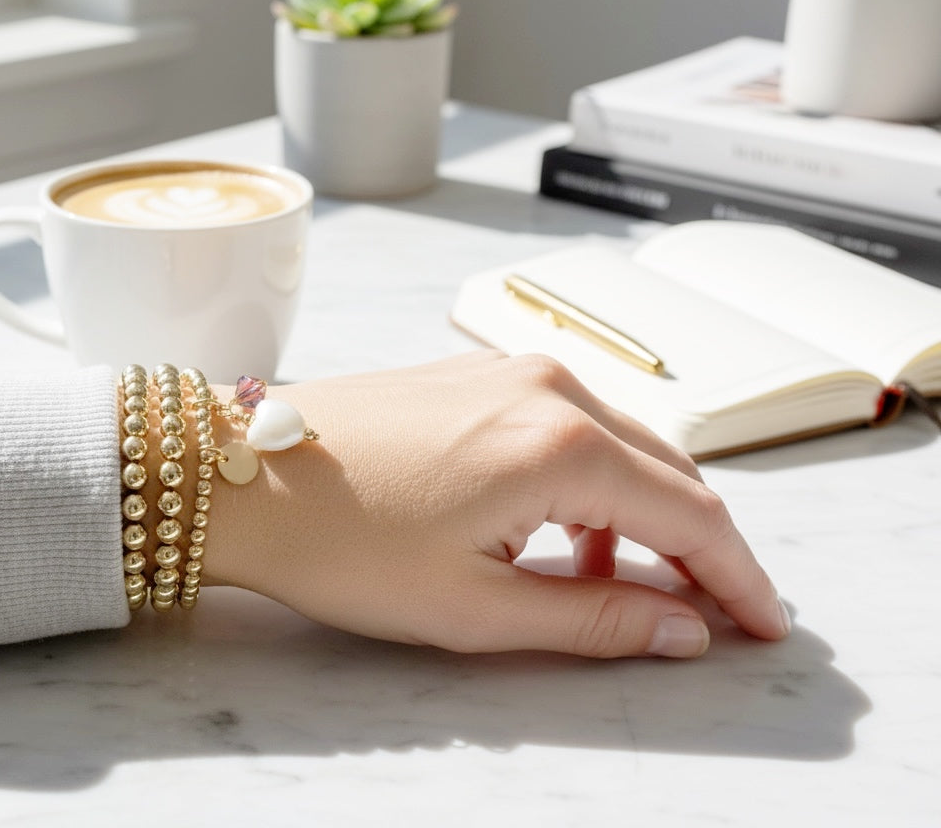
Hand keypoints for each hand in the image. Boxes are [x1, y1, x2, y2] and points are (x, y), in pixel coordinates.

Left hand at [201, 351, 789, 657]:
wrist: (237, 472)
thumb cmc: (339, 542)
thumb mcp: (473, 607)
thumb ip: (592, 619)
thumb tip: (679, 629)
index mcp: (561, 445)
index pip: (692, 516)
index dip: (736, 579)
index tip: (761, 624)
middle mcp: (551, 387)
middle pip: (670, 471)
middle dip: (701, 546)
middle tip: (714, 610)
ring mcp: (511, 370)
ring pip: (622, 444)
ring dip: (644, 513)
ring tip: (627, 584)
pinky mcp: (478, 373)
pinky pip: (570, 425)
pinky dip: (592, 481)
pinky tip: (563, 531)